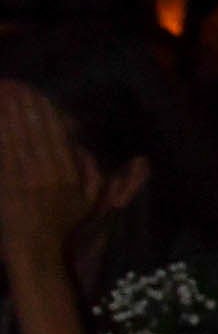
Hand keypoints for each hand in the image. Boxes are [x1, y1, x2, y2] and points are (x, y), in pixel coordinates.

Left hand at [0, 79, 101, 266]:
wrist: (35, 249)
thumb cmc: (63, 224)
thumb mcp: (90, 202)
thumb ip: (93, 174)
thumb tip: (83, 148)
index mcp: (70, 176)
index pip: (57, 136)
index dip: (46, 112)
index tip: (38, 93)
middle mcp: (48, 175)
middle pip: (35, 132)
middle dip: (25, 105)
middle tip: (16, 84)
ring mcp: (24, 180)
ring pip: (16, 138)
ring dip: (9, 113)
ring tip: (5, 92)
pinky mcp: (6, 185)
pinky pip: (2, 154)